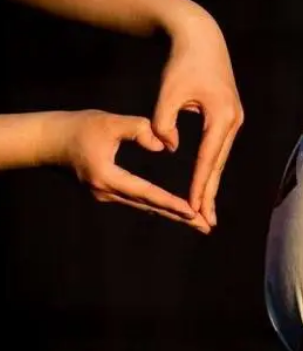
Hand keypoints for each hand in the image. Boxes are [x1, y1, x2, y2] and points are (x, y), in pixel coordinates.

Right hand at [58, 110, 207, 230]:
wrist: (48, 140)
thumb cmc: (78, 127)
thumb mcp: (110, 122)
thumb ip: (139, 129)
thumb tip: (163, 146)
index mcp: (108, 178)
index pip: (146, 193)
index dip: (171, 203)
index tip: (193, 212)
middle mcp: (107, 192)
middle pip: (150, 207)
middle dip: (180, 217)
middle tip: (206, 228)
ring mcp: (106, 195)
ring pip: (145, 206)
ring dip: (171, 214)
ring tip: (197, 223)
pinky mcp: (107, 191)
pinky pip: (138, 201)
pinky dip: (158, 205)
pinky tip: (174, 211)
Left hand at [152, 6, 242, 230]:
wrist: (201, 37)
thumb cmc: (183, 62)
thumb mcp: (168, 92)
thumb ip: (164, 123)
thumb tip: (169, 148)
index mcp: (222, 117)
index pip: (207, 160)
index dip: (199, 186)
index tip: (193, 209)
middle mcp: (233, 121)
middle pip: (219, 164)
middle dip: (211, 193)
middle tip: (206, 223)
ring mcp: (234, 119)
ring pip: (220, 158)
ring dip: (212, 183)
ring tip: (207, 209)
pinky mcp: (228, 116)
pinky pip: (218, 148)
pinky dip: (211, 166)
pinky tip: (206, 180)